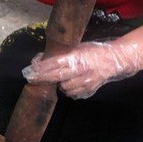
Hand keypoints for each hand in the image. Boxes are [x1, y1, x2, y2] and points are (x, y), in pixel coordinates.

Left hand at [22, 41, 141, 98]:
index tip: (29, 71)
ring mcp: (85, 82)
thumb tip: (39, 59)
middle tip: (31, 79)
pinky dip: (69, 90)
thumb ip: (59, 54)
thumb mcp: (76, 47)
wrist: (113, 61)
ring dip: (59, 84)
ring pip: (63, 88)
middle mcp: (80, 71)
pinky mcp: (88, 91)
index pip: (53, 64)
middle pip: (55, 77)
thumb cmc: (92, 51)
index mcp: (76, 58)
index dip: (40, 69)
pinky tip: (71, 82)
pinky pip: (73, 94)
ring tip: (63, 77)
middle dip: (41, 79)